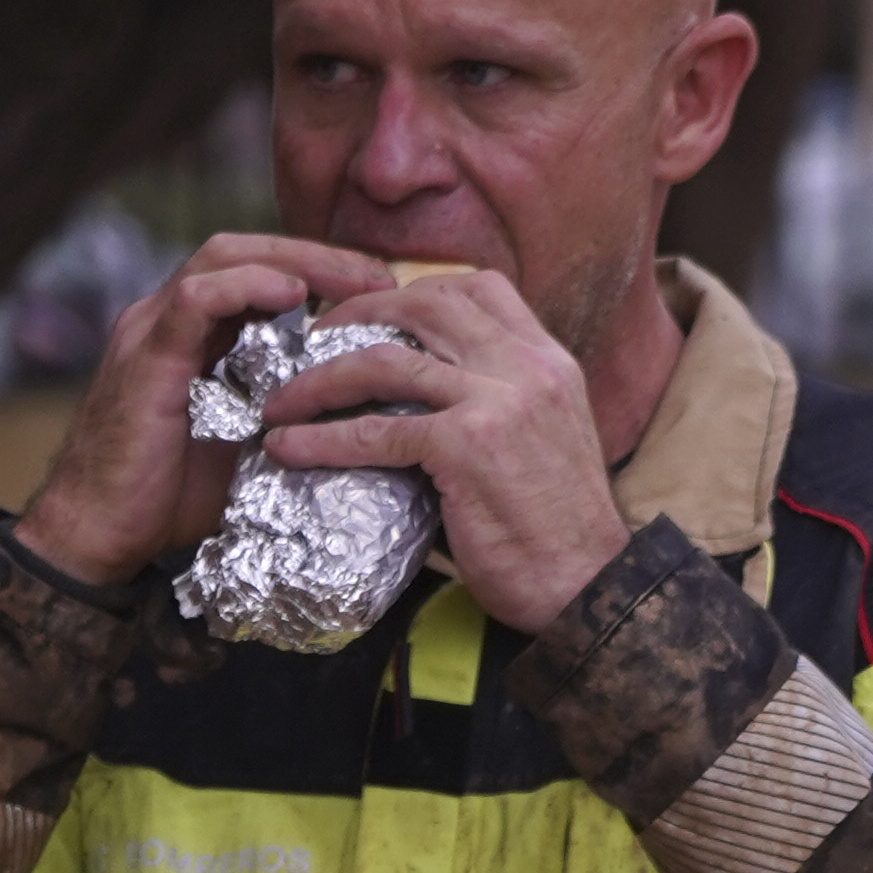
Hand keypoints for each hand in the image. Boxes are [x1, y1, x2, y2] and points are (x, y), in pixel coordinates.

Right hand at [11, 230, 386, 587]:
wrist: (97, 536)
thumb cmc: (164, 501)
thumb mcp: (244, 447)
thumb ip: (283, 414)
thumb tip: (351, 412)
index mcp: (188, 334)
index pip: (255, 272)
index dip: (317, 271)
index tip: (377, 294)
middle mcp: (165, 319)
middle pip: (244, 251)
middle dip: (317, 255)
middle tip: (380, 279)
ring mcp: (149, 330)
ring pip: (222, 257)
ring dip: (295, 260)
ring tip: (353, 282)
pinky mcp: (144, 357)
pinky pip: (195, 297)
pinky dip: (246, 285)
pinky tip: (292, 293)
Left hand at [250, 263, 636, 632]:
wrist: (590, 585)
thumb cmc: (559, 531)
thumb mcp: (542, 441)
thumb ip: (492, 406)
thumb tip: (419, 405)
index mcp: (547, 359)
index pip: (479, 288)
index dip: (415, 291)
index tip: (372, 313)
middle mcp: (526, 365)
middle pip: (425, 304)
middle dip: (356, 315)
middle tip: (312, 342)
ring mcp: (497, 401)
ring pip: (387, 360)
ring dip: (322, 378)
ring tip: (282, 400)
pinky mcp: (467, 447)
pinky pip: (377, 430)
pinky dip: (323, 438)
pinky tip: (289, 448)